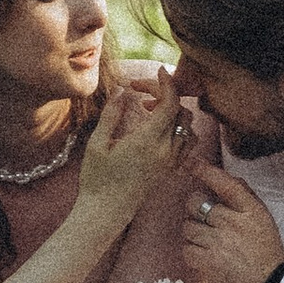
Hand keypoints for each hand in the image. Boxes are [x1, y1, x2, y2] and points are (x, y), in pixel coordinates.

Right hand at [73, 70, 184, 217]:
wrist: (105, 212)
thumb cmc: (96, 179)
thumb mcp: (97, 143)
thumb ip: (112, 114)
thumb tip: (124, 92)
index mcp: (147, 142)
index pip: (170, 103)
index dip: (166, 82)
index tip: (158, 70)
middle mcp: (165, 151)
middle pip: (181, 111)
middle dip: (165, 94)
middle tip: (141, 91)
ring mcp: (170, 162)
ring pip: (188, 127)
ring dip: (173, 111)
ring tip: (148, 109)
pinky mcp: (170, 170)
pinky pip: (187, 144)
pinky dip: (179, 129)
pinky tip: (157, 128)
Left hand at [180, 165, 283, 282]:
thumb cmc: (266, 255)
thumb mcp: (263, 221)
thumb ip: (245, 200)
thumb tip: (225, 179)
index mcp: (251, 210)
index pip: (225, 183)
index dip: (205, 170)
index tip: (192, 163)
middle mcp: (234, 222)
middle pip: (196, 203)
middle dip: (194, 210)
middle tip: (202, 220)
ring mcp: (220, 241)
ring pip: (188, 227)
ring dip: (193, 235)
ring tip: (208, 244)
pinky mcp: (208, 261)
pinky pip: (187, 249)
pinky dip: (192, 253)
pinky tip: (204, 258)